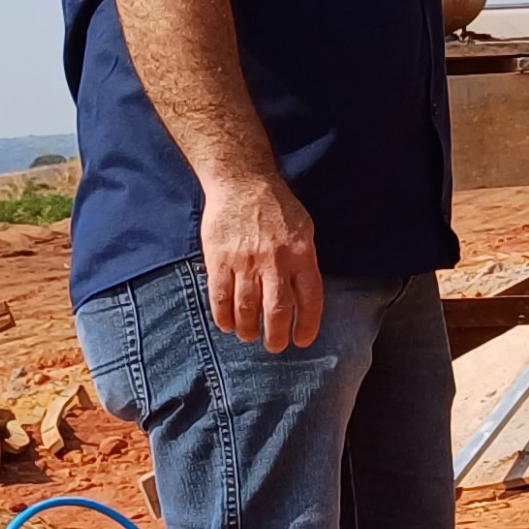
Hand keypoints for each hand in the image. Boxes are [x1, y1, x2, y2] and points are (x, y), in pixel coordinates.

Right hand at [202, 171, 324, 350]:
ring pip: (247, 307)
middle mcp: (275, 261)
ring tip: (249, 336)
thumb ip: (304, 261)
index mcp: (301, 253)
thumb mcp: (304, 228)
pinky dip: (223, 316)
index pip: (309, 298)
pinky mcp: (219, 259)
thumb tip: (304, 294)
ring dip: (248, 329)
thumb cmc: (277, 206)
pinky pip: (220, 296)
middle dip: (276, 335)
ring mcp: (245, 261)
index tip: (302, 340)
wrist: (242, 182)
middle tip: (274, 346)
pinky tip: (227, 325)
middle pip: (277, 310)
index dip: (307, 324)